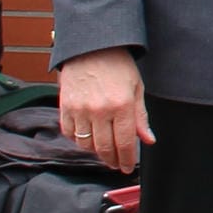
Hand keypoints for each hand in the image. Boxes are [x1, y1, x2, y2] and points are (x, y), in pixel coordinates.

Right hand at [57, 47, 152, 174]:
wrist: (91, 46)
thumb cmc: (117, 64)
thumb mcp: (136, 88)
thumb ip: (140, 117)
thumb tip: (147, 140)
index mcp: (122, 105)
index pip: (125, 143)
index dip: (126, 159)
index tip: (127, 167)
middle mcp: (99, 110)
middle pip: (104, 148)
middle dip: (112, 160)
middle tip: (116, 164)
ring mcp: (80, 109)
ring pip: (86, 144)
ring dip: (95, 152)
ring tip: (104, 151)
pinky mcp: (65, 107)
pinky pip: (69, 133)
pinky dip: (77, 140)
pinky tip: (87, 139)